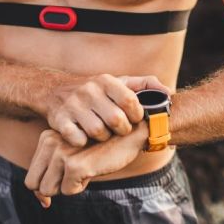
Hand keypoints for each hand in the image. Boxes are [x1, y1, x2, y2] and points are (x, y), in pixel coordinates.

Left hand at [24, 123, 147, 204]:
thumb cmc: (101, 146)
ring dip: (68, 186)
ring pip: (48, 190)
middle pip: (34, 184)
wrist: (128, 134)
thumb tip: (43, 203)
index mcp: (46, 137)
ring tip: (85, 167)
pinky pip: (68, 191)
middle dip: (55, 186)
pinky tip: (94, 168)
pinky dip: (81, 186)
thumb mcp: (72, 155)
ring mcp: (61, 152)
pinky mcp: (74, 164)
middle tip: (75, 171)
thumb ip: (51, 173)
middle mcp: (50, 142)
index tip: (65, 178)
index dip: (47, 184)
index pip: (31, 176)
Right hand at [46, 74, 168, 146]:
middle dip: (122, 130)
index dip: (137, 115)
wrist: (54, 90)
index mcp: (106, 81)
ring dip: (103, 138)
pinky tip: (84, 136)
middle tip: (120, 130)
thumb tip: (169, 93)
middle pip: (116, 120)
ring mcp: (73, 105)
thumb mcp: (119, 82)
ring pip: (98, 132)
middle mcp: (89, 90)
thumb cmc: (95, 90)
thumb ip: (145, 85)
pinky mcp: (59, 120)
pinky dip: (83, 142)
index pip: (130, 101)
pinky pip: (78, 139)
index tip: (134, 119)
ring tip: (103, 133)